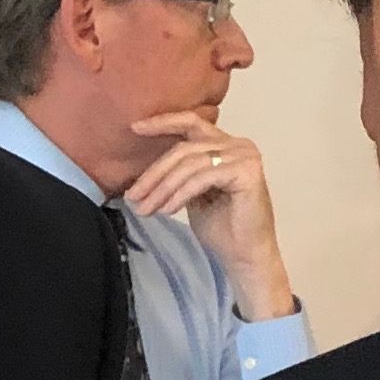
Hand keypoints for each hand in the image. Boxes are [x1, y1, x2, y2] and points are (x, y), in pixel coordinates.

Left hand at [122, 111, 296, 320]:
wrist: (245, 256)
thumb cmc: (222, 228)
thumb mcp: (193, 194)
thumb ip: (179, 174)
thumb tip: (144, 172)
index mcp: (226, 144)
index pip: (191, 123)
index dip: (162, 122)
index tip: (135, 128)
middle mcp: (238, 144)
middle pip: (185, 148)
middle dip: (154, 173)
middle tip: (132, 196)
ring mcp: (244, 156)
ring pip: (190, 164)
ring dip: (162, 188)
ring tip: (145, 209)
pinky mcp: (246, 172)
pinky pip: (202, 178)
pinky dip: (180, 194)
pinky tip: (167, 210)